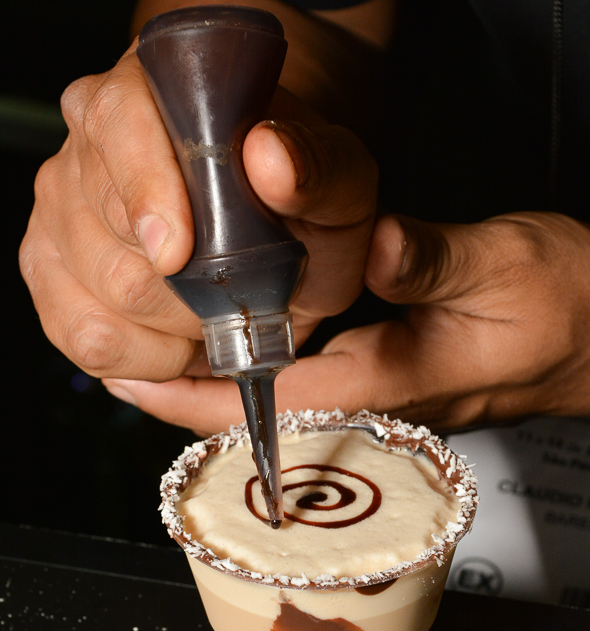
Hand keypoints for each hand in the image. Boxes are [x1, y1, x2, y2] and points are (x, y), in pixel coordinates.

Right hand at [19, 41, 377, 432]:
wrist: (276, 227)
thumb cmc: (300, 200)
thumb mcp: (338, 180)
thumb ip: (319, 167)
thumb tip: (271, 158)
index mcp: (152, 93)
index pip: (119, 126)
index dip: (146, 194)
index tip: (179, 253)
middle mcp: (90, 146)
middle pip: (113, 243)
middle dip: (189, 294)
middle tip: (236, 288)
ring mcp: (61, 212)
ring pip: (100, 301)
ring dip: (173, 328)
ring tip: (209, 307)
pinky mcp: (51, 272)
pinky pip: (85, 339)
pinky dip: (144, 357)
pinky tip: (175, 335)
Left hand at [114, 210, 589, 433]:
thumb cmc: (563, 310)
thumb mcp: (502, 268)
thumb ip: (430, 260)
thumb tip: (367, 246)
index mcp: (391, 383)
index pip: (270, 406)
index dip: (192, 399)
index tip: (134, 381)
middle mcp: (377, 401)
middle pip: (259, 412)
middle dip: (188, 391)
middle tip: (127, 357)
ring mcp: (383, 394)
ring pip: (279, 399)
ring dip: (219, 379)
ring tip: (162, 346)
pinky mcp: (392, 375)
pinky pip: (309, 382)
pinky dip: (263, 362)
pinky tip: (243, 334)